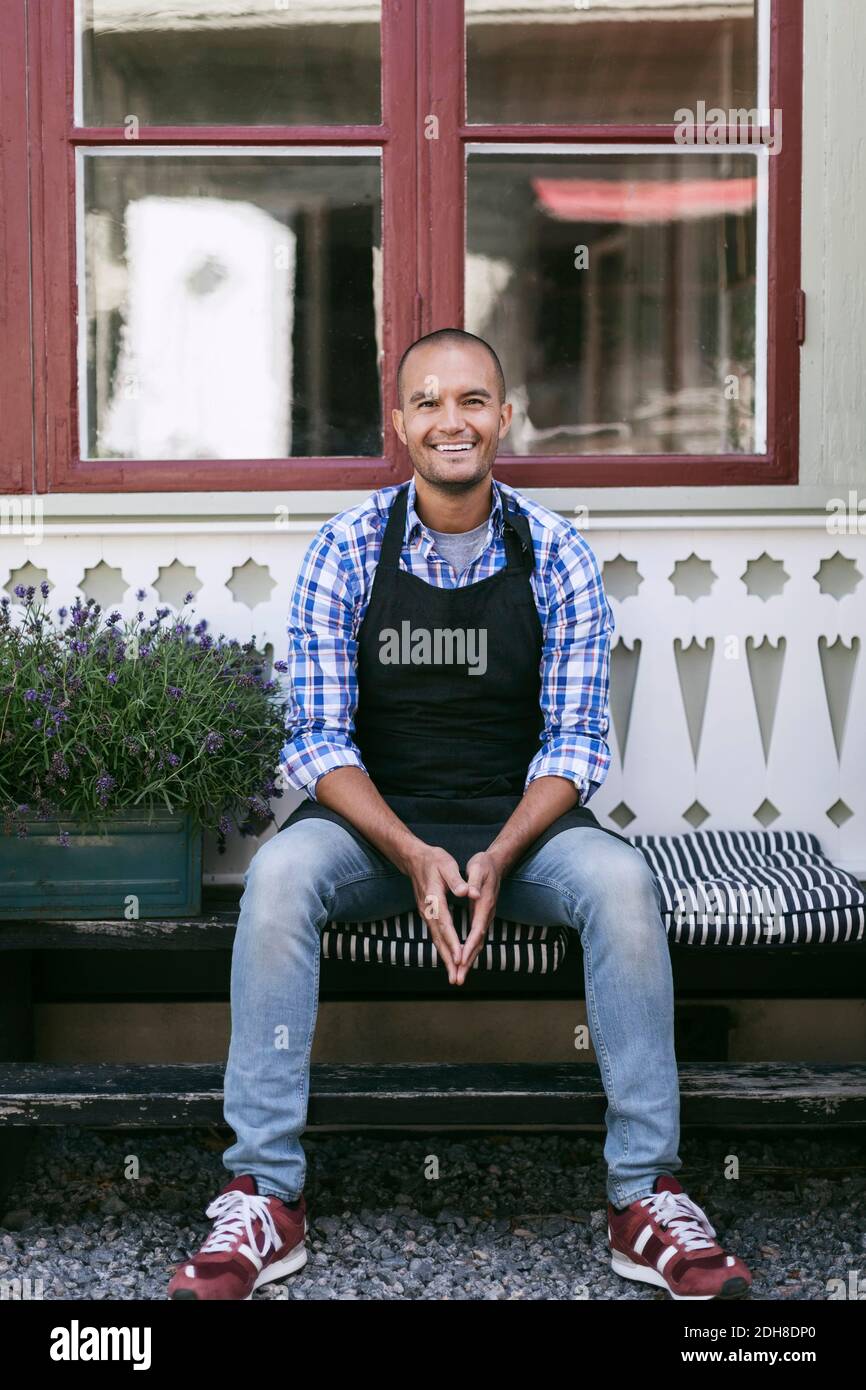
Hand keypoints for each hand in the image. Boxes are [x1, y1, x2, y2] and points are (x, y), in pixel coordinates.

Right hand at [403, 844, 472, 984]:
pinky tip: (448, 959)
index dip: (453, 942)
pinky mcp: (427, 915)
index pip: (445, 924)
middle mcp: (428, 911)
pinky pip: (435, 936)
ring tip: (454, 976)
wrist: (414, 859)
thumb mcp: (447, 864)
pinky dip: (442, 949)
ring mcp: (426, 914)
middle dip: (449, 959)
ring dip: (445, 959)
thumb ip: (457, 880)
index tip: (460, 958)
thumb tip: (468, 892)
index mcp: (434, 899)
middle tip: (456, 978)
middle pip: (439, 939)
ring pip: (436, 940)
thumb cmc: (434, 860)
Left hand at [454, 850, 501, 984]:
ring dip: (468, 961)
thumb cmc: (484, 864)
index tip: (460, 960)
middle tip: (458, 979)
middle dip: (467, 962)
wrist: (495, 863)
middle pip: (478, 943)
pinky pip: (475, 939)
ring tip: (458, 977)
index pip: (477, 929)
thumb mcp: (478, 868)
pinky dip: (469, 952)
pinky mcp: (481, 918)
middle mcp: (486, 914)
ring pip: (477, 944)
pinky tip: (461, 961)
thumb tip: (472, 894)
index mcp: (484, 904)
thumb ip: (473, 881)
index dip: (468, 946)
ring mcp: (485, 918)